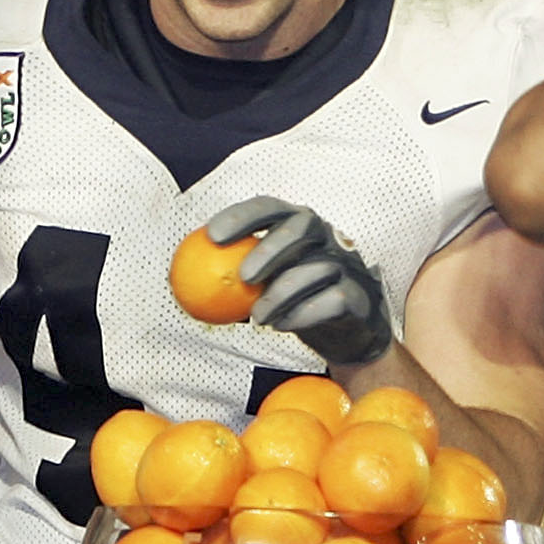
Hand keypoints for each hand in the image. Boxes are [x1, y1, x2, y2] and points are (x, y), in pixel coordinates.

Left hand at [204, 198, 395, 366]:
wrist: (348, 336)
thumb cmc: (297, 303)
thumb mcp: (265, 285)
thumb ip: (236, 276)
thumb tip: (183, 278)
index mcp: (300, 226)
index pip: (272, 207)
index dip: (243, 216)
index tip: (212, 235)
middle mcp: (328, 238)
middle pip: (303, 225)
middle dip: (271, 247)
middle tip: (243, 276)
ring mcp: (348, 265)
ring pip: (318, 267)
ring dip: (282, 294)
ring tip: (258, 318)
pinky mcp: (360, 296)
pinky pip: (334, 300)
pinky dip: (304, 313)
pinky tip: (283, 325)